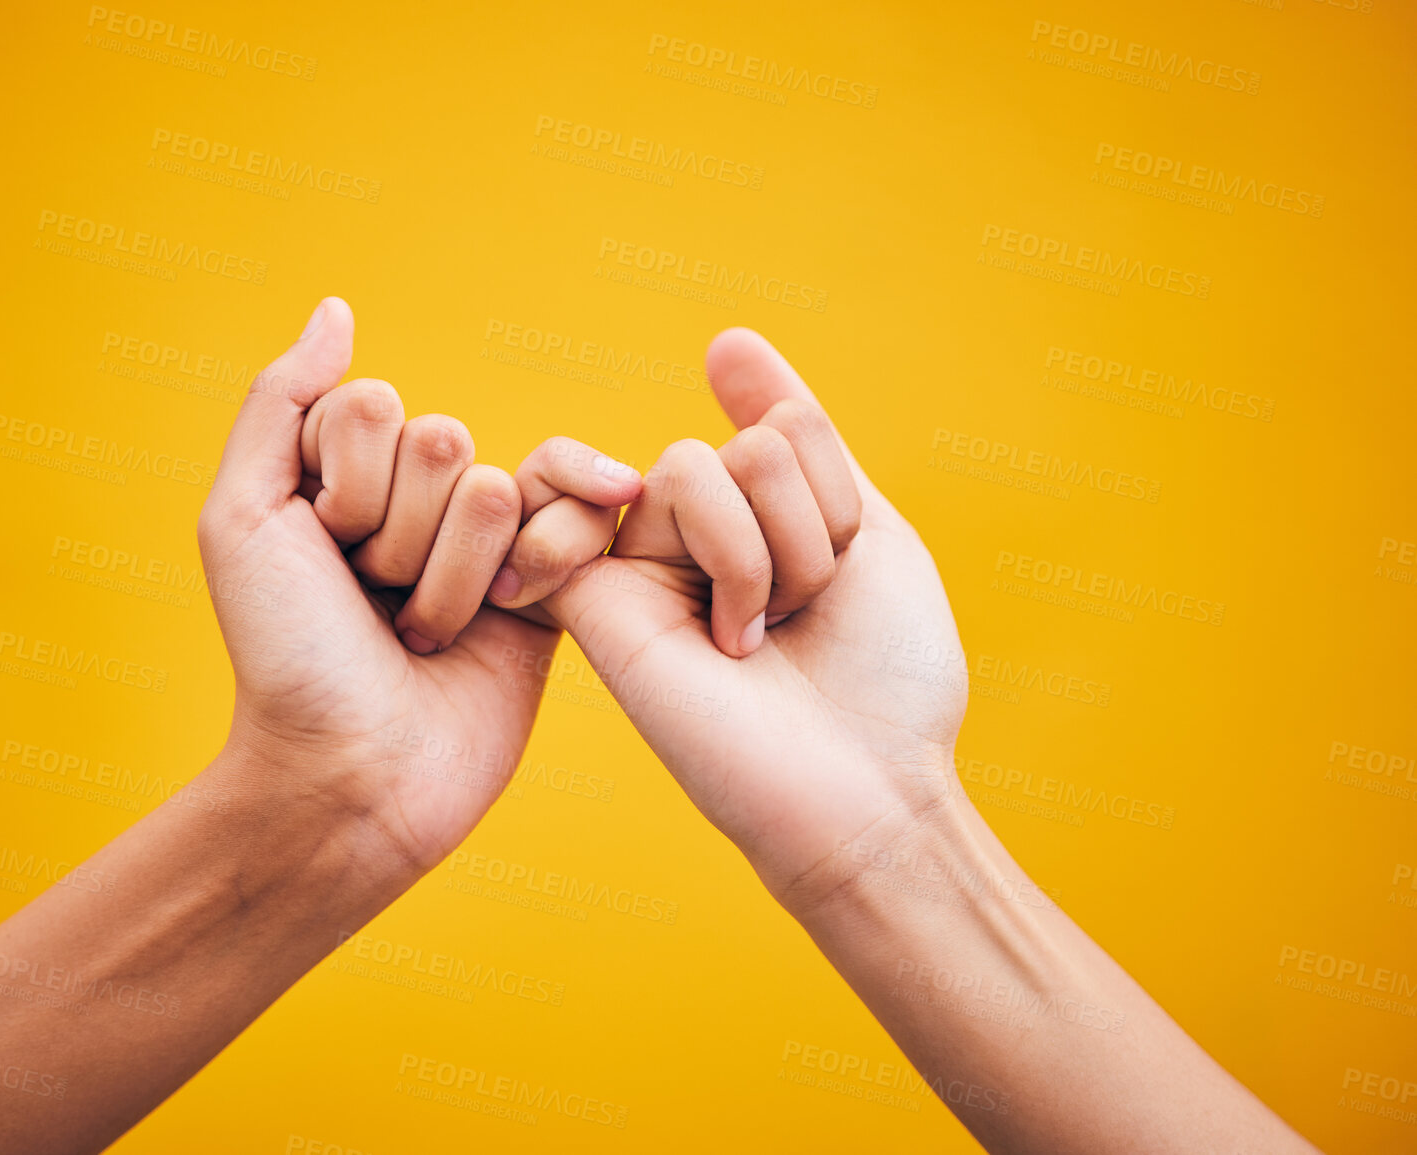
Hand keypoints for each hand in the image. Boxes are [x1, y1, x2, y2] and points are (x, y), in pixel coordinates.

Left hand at [199, 298, 641, 875]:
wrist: (351, 779)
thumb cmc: (285, 660)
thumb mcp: (242, 521)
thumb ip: (278, 403)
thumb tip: (336, 309)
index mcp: (345, 472)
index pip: (374, 405)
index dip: (345, 488)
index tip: (324, 556)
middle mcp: (418, 498)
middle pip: (439, 441)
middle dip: (396, 541)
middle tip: (375, 607)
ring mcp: (488, 539)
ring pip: (492, 488)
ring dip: (449, 581)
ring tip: (423, 637)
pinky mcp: (550, 584)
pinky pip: (576, 515)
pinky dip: (547, 556)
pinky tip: (518, 605)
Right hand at [542, 328, 967, 909]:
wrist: (863, 788)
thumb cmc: (881, 677)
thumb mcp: (867, 529)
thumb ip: (799, 432)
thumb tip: (725, 337)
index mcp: (756, 514)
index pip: (786, 424)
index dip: (837, 495)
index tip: (843, 572)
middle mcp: (692, 533)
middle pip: (748, 442)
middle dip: (806, 531)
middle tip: (797, 618)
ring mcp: (640, 562)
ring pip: (692, 464)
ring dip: (760, 558)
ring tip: (753, 639)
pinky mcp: (590, 599)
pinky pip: (608, 501)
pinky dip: (666, 540)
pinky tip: (696, 628)